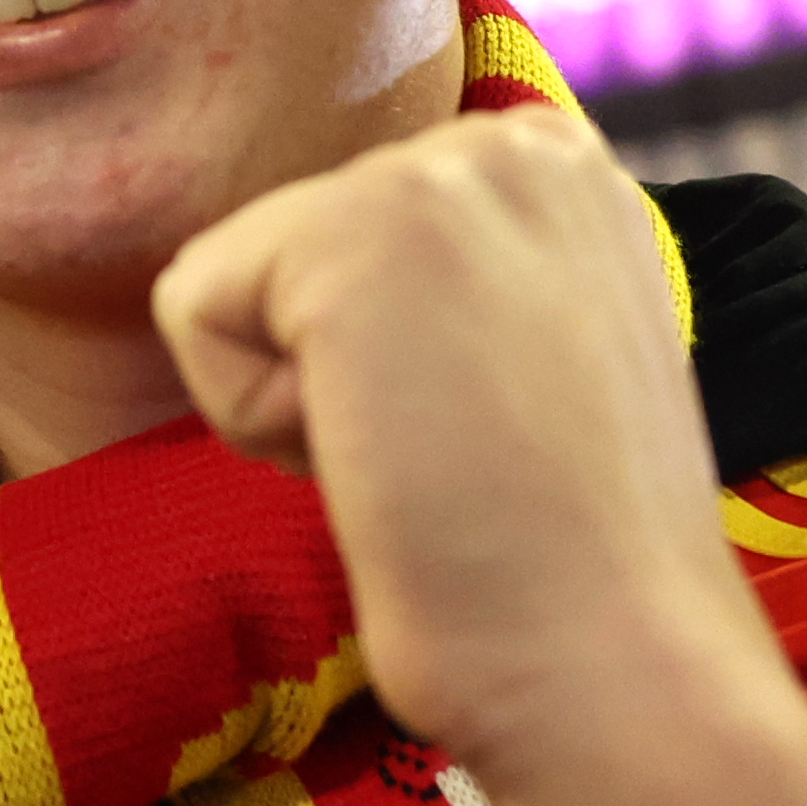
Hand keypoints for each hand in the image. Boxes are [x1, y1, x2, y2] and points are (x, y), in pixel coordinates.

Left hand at [148, 101, 762, 775]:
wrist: (614, 664)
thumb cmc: (566, 562)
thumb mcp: (534, 355)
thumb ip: (452, 287)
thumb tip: (328, 294)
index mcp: (558, 166)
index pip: (349, 222)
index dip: (383, 358)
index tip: (491, 432)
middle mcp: (507, 141)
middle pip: (282, 247)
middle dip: (337, 371)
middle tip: (458, 456)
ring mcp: (437, 174)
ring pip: (234, 278)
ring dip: (298, 400)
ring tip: (427, 458)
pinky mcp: (354, 234)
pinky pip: (192, 310)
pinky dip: (254, 418)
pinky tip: (378, 459)